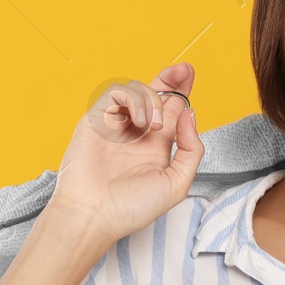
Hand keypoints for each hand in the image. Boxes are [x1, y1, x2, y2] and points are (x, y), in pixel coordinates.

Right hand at [47, 62, 204, 242]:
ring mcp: (116, 126)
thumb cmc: (132, 208)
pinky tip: (139, 120)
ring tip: (155, 125)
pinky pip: (115, 96)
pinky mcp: (96, 121)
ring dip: (153, 101)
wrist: (93, 215)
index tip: (189, 75)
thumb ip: (191, 150)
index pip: (172, 112)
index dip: (182, 92)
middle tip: (184, 70)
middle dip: (172, 79)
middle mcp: (137, 134)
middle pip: (157, 95)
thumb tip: (191, 114)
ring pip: (138, 93)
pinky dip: (131, 100)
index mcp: (156, 148)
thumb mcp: (176, 184)